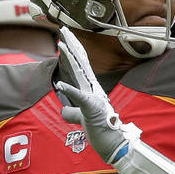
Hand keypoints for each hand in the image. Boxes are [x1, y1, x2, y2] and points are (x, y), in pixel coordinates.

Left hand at [53, 26, 140, 164]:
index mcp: (90, 89)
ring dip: (70, 57)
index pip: (80, 65)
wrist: (115, 144)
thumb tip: (63, 109)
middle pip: (81, 62)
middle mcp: (93, 89)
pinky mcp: (92, 108)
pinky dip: (70, 90)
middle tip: (62, 28)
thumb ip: (72, 112)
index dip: (72, 50)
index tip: (65, 37)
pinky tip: (60, 83)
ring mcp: (94, 97)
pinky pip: (80, 98)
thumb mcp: (82, 118)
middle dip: (72, 44)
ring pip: (80, 73)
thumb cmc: (101, 130)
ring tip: (59, 45)